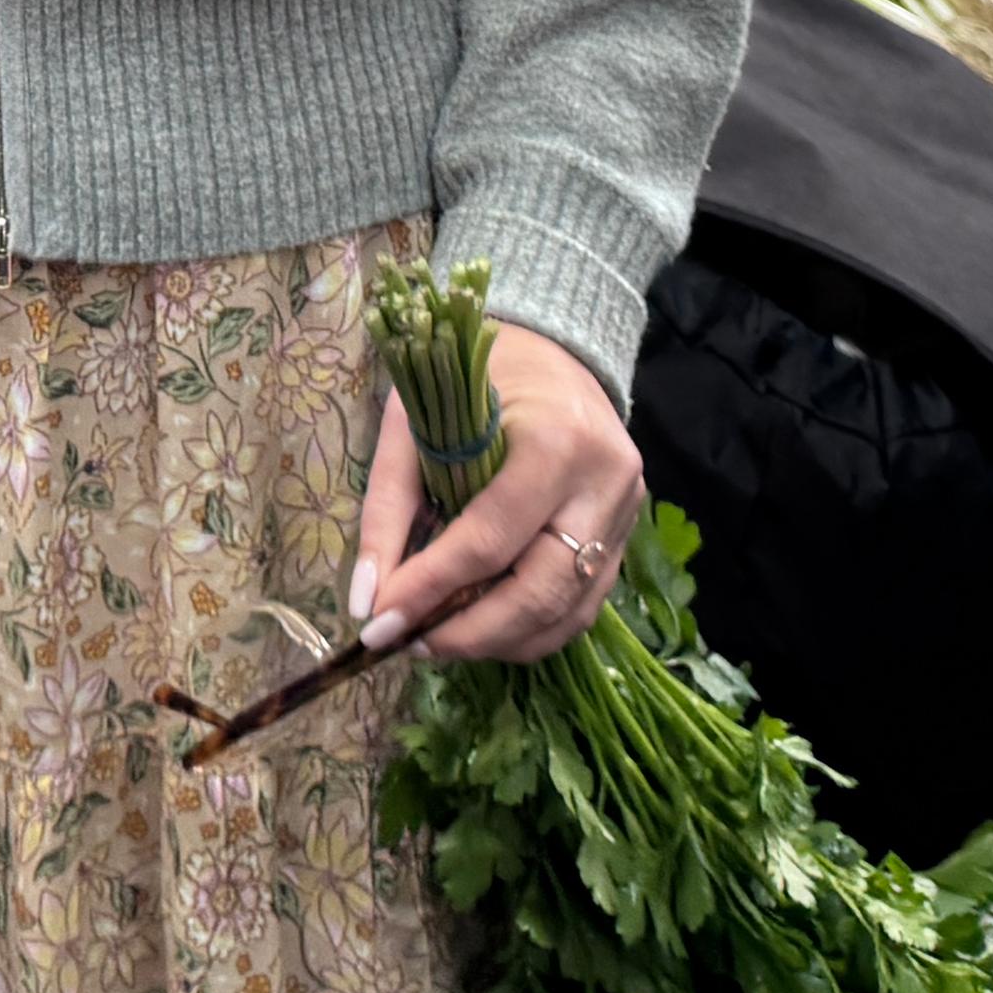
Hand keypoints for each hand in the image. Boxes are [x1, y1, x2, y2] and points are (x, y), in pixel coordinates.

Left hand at [353, 318, 646, 667]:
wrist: (554, 347)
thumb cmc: (477, 375)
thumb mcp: (418, 420)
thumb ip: (389, 507)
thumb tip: (365, 601)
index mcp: (556, 439)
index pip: (490, 539)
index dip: (431, 590)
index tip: (378, 624)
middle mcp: (605, 483)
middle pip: (540, 591)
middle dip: (469, 634)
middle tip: (410, 645)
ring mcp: (625, 513)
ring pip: (567, 613)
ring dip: (497, 642)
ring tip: (437, 642)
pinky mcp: (627, 534)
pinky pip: (581, 606)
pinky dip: (528, 630)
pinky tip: (482, 627)